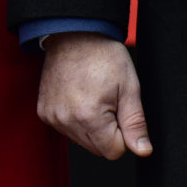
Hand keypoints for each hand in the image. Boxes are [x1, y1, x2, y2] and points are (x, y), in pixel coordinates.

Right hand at [38, 32, 151, 159]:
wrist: (73, 34)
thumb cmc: (103, 55)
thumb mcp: (129, 87)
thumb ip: (135, 123)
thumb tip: (143, 151)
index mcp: (89, 116)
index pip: (114, 152)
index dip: (123, 133)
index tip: (119, 109)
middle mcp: (66, 120)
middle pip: (97, 149)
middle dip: (107, 131)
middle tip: (107, 100)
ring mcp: (52, 117)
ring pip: (81, 141)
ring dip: (91, 126)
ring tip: (92, 96)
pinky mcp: (44, 112)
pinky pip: (66, 129)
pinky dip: (74, 119)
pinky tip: (77, 97)